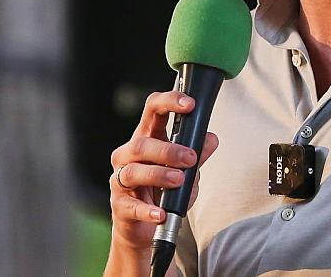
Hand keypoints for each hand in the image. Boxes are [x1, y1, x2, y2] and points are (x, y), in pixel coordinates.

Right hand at [108, 91, 219, 251]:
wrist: (145, 228)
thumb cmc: (162, 191)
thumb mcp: (185, 170)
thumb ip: (197, 154)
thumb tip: (211, 139)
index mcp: (146, 139)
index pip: (152, 111)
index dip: (169, 102)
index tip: (189, 104)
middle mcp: (128, 155)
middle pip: (141, 144)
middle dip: (168, 150)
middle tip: (191, 158)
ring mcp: (120, 180)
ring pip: (133, 172)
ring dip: (159, 174)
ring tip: (179, 180)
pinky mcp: (120, 205)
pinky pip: (131, 206)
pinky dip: (147, 210)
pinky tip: (161, 213)